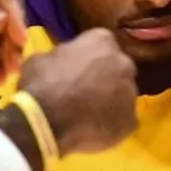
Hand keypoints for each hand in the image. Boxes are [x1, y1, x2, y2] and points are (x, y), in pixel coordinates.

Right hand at [16, 28, 137, 156]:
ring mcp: (131, 93)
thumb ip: (57, 57)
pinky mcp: (131, 121)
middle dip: (105, 78)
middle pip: (118, 69)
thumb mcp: (39, 59)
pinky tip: (92, 130)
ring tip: (87, 114)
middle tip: (84, 91)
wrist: (47, 120)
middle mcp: (123, 63)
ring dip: (109, 102)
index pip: (101, 43)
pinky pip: (122, 122)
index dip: (89, 57)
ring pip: (122, 96)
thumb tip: (58, 63)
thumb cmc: (41, 83)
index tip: (77, 67)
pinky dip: (110, 126)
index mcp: (102, 40)